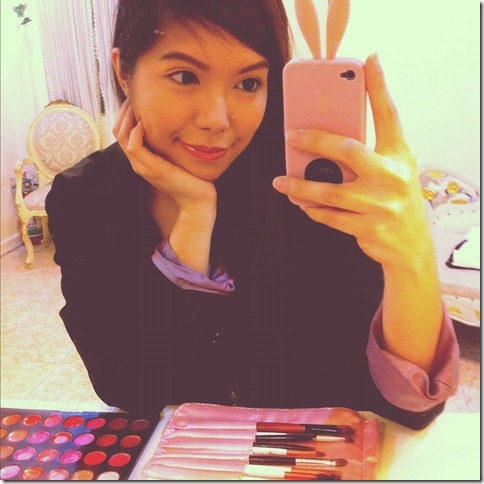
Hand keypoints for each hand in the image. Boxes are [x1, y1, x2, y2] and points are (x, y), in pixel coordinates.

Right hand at [113, 100, 216, 212]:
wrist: (197, 200)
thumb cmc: (190, 177)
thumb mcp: (176, 156)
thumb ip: (169, 144)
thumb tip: (173, 122)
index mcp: (141, 159)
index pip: (122, 131)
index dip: (126, 112)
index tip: (138, 97)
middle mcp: (138, 163)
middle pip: (118, 131)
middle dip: (124, 110)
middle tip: (135, 94)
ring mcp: (143, 167)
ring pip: (123, 136)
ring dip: (129, 116)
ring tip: (138, 103)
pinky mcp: (152, 170)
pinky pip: (135, 147)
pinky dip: (137, 132)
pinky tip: (145, 122)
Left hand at [273, 54, 431, 270]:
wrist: (411, 246)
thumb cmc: (396, 199)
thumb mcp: (394, 170)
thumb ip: (368, 154)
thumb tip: (325, 142)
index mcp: (400, 156)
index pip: (389, 115)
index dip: (379, 87)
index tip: (368, 61)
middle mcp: (392, 177)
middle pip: (347, 150)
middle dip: (315, 140)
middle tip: (290, 136)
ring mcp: (380, 204)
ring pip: (330, 191)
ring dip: (300, 186)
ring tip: (281, 182)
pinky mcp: (368, 227)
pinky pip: (330, 217)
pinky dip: (313, 210)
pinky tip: (302, 205)